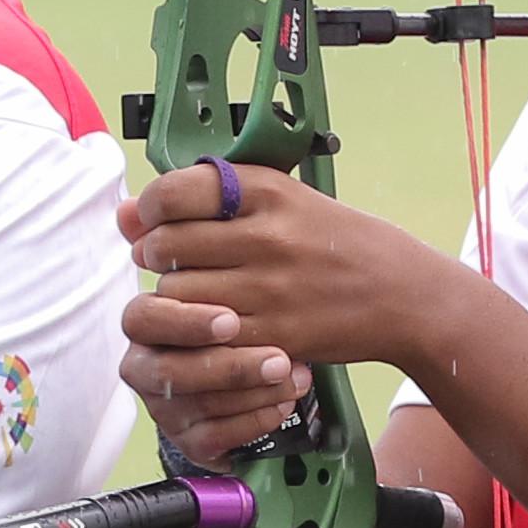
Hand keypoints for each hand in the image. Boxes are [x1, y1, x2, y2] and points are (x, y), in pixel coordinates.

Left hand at [112, 161, 469, 462]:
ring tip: (200, 292)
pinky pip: (207, 335)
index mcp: (268, 192)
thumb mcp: (283, 201)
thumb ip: (204, 201)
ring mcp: (271, 289)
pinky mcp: (275, 335)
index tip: (157, 220)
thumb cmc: (338, 242)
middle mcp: (267, 236)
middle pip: (167, 246)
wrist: (402, 294)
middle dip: (158, 255)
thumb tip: (125, 215)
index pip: (175, 192)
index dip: (152, 210)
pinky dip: (200, 331)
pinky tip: (217, 322)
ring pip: (179, 294)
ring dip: (176, 296)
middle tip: (175, 260)